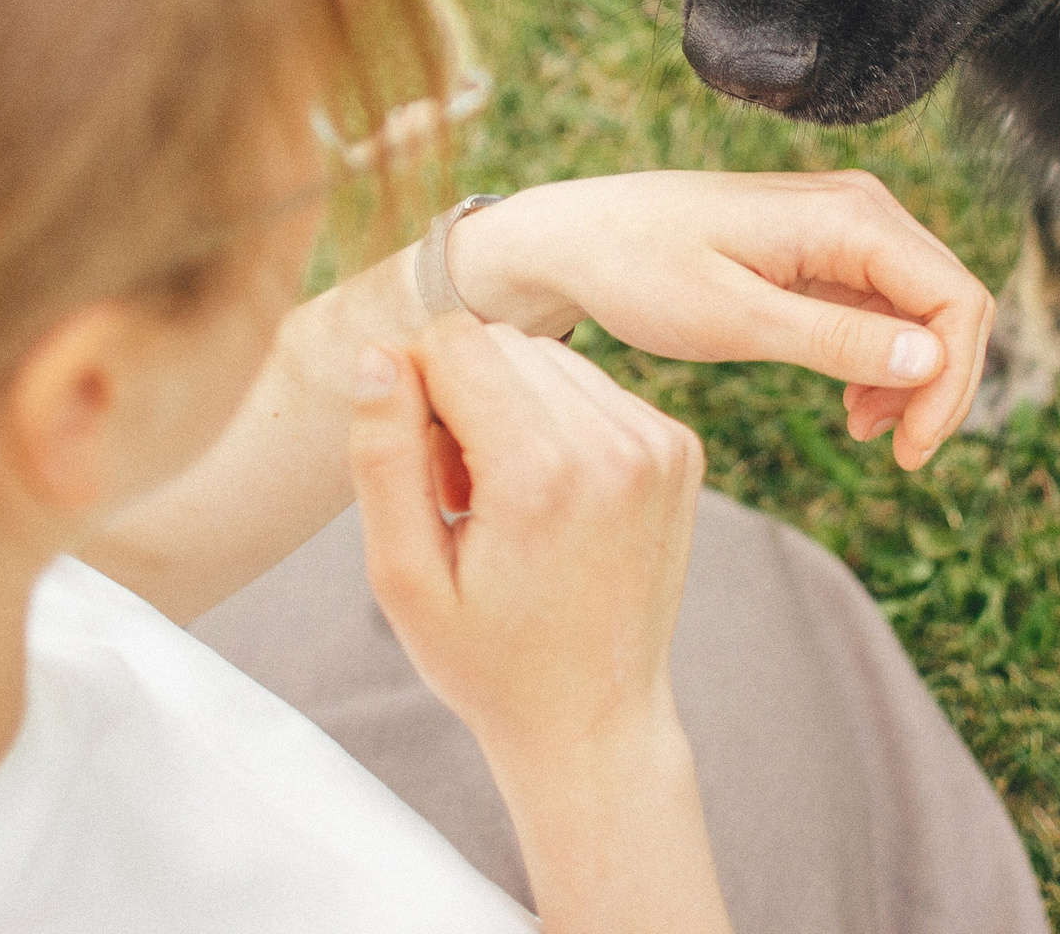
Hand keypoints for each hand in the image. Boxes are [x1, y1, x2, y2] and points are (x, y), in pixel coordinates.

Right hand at [348, 317, 732, 933]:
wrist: (595, 719)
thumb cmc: (487, 660)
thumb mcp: (403, 577)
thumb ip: (383, 457)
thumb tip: (377, 354)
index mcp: (541, 474)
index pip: (453, 340)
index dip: (415, 393)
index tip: (426, 475)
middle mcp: (615, 444)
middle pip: (502, 341)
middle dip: (464, 399)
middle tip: (465, 499)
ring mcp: (660, 443)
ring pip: (550, 355)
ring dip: (513, 407)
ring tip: (508, 501)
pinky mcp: (682, 448)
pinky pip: (595, 385)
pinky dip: (561, 421)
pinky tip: (552, 498)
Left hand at [449, 171, 992, 469]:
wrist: (575, 239)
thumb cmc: (638, 270)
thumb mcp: (734, 319)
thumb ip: (834, 340)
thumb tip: (930, 361)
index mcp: (848, 216)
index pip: (955, 300)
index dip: (952, 384)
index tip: (910, 451)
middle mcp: (861, 209)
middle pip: (953, 304)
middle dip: (939, 388)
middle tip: (896, 455)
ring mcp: (846, 228)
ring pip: (926, 311)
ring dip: (913, 379)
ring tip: (863, 431)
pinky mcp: (826, 253)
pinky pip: (887, 310)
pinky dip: (883, 363)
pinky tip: (851, 406)